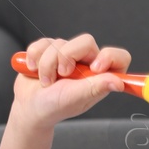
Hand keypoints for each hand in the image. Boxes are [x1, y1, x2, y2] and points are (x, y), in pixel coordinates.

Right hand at [12, 33, 129, 129]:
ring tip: (46, 82)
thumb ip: (95, 87)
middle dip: (67, 57)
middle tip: (62, 75)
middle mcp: (87, 62)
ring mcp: (67, 55)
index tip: (95, 68)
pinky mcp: (49, 50)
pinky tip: (34, 70)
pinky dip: (34, 57)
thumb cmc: (54, 107)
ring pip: (59, 43)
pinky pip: (42, 42)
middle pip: (86, 41)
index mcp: (100, 76)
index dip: (110, 56)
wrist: (29, 107)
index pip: (119, 57)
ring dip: (47, 64)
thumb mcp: (76, 98)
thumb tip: (119, 83)